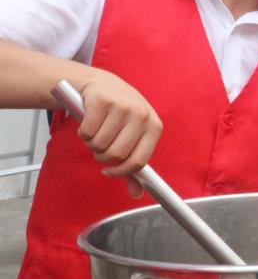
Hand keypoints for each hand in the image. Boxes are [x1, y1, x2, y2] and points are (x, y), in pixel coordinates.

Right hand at [77, 75, 161, 190]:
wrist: (103, 85)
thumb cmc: (119, 116)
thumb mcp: (132, 137)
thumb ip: (132, 165)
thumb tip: (136, 194)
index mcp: (154, 127)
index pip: (139, 161)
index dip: (120, 172)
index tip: (108, 172)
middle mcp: (141, 115)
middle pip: (115, 155)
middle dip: (102, 156)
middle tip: (100, 146)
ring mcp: (122, 106)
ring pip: (99, 144)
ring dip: (91, 143)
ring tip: (96, 132)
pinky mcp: (101, 100)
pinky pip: (86, 131)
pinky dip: (82, 132)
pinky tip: (88, 122)